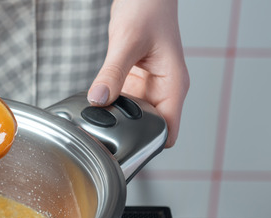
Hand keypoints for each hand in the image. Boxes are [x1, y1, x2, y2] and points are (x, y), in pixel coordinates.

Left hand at [87, 0, 189, 147]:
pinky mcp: (133, 81)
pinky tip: (97, 103)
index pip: (167, 130)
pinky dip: (109, 105)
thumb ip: (113, 72)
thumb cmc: (149, 8)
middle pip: (147, 127)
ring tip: (97, 118)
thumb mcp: (128, 41)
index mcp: (173, 85)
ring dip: (115, 119)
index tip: (126, 150)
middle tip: (102, 133)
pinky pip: (121, 101)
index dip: (149, 144)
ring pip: (131, 116)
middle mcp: (162, 89)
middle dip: (126, 133)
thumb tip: (99, 99)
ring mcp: (148, 86)